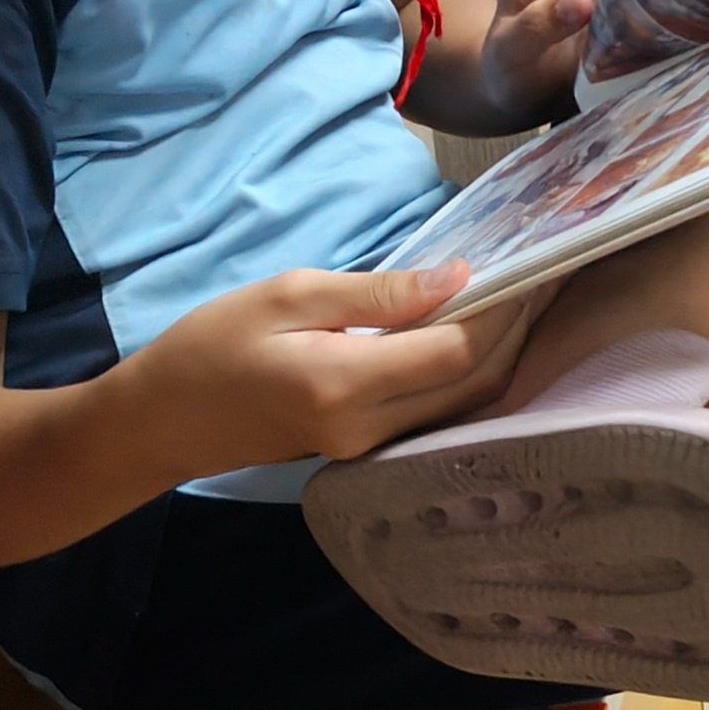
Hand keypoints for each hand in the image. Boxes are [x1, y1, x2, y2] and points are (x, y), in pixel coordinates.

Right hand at [128, 264, 539, 471]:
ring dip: (502, 352)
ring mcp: (366, 447)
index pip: (456, 351)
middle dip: (519, 327)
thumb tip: (458, 277)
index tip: (537, 262)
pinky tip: (481, 332)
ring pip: (463, 403)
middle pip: (474, 383)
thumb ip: (376, 292)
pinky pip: (438, 412)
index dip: (504, 308)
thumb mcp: (288, 296)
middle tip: (551, 274)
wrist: (157, 422)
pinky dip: (470, 373)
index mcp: (344, 385)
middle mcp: (366, 428)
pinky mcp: (363, 448)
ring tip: (527, 296)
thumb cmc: (210, 346)